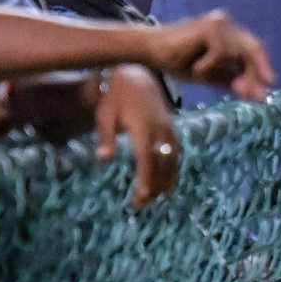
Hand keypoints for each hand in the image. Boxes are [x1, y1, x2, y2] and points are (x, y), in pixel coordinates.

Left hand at [95, 65, 179, 208]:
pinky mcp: (171, 129)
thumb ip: (107, 137)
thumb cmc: (116, 96)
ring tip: (157, 200)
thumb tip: (104, 157)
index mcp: (144, 127)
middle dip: (154, 185)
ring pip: (172, 160)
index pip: (146, 157)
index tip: (142, 195)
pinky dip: (173, 169)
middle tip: (141, 205)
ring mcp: (169, 130)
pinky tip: (168, 183)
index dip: (146, 177)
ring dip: (166, 181)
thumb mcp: (106, 115)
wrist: (137, 75)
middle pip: (161, 163)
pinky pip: (176, 153)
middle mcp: (161, 130)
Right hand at [143, 12, 273, 99]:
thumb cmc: (179, 62)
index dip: (262, 67)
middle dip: (257, 71)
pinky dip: (209, 65)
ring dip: (218, 71)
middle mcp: (227, 25)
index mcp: (229, 34)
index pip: (253, 49)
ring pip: (236, 54)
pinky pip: (221, 53)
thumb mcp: (211, 76)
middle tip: (260, 91)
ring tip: (197, 72)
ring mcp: (219, 23)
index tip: (270, 85)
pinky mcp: (210, 26)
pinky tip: (195, 67)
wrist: (151, 51)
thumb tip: (258, 95)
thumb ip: (232, 81)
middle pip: (252, 48)